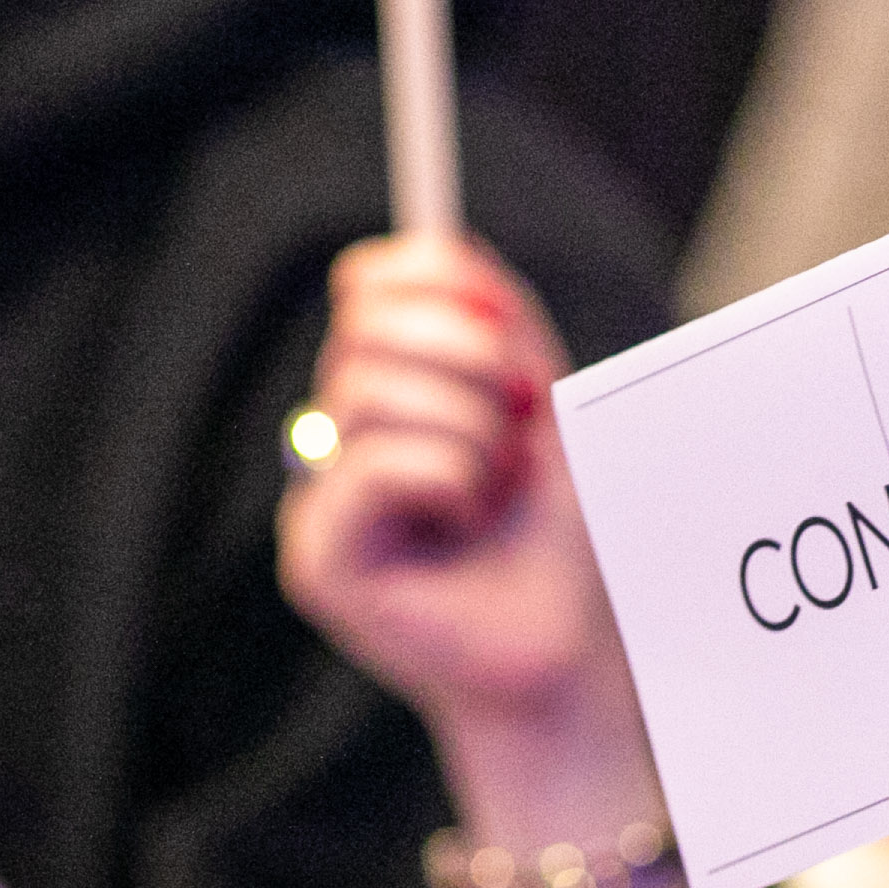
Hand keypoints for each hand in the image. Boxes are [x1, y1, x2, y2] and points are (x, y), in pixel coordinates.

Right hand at [275, 234, 650, 769]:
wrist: (574, 645)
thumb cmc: (559, 532)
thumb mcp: (537, 401)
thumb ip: (494, 318)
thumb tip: (440, 242)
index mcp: (379, 391)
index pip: (367, 286)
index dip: (435, 280)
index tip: (511, 328)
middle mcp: (331, 439)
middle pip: (364, 329)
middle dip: (470, 361)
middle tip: (518, 421)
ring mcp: (314, 500)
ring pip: (371, 392)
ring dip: (470, 433)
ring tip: (497, 489)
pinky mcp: (316, 559)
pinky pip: (377, 466)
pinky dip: (452, 481)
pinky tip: (467, 526)